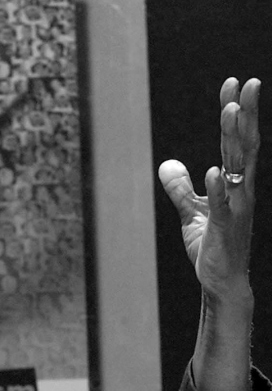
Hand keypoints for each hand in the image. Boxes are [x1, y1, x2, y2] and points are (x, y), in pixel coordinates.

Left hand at [158, 77, 259, 305]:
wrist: (220, 280)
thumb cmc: (212, 246)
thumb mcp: (191, 212)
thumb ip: (181, 188)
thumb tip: (167, 164)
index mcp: (234, 182)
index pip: (234, 141)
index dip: (234, 112)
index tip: (234, 83)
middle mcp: (241, 190)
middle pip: (244, 145)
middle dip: (245, 114)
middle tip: (249, 83)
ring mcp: (236, 208)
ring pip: (238, 167)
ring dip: (235, 140)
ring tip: (232, 112)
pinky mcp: (224, 228)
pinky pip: (222, 206)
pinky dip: (217, 189)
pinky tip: (215, 171)